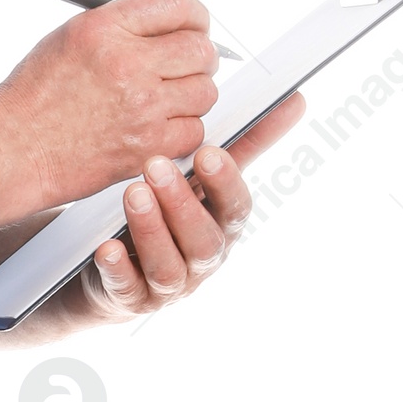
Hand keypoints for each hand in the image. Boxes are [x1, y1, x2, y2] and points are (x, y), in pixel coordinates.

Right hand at [0, 0, 221, 212]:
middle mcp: (126, 64)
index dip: (195, 15)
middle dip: (199, 56)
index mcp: (105, 29)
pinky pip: (193, 131)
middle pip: (200, 50)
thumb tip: (172, 26)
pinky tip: (157, 127)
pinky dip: (181, 130)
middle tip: (187, 66)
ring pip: (204, 92)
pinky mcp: (146, 147)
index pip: (176, 5)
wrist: (13, 150)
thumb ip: (122, 26)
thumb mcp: (70, 38)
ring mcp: (140, 108)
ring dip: (191, 95)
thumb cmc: (35, 96)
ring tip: (166, 100)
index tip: (196, 25)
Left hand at [73, 92, 304, 322]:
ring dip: (151, 230)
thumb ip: (244, 144)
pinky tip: (107, 248)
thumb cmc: (171, 214)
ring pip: (167, 266)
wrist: (121, 267)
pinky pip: (127, 288)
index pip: (235, 209)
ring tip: (133, 194)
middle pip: (202, 239)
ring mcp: (169, 286)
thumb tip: (295, 101)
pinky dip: (118, 269)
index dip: (224, 183)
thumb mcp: (206, 181)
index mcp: (223, 228)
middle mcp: (202, 261)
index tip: (208, 153)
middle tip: (156, 165)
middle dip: (182, 203)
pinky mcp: (132, 300)